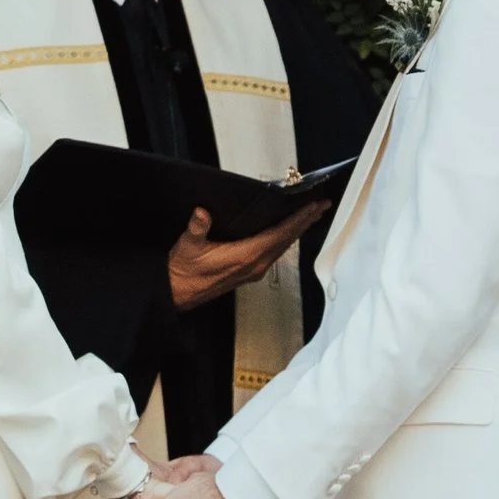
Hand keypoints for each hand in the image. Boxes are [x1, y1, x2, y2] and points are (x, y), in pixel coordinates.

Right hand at [168, 202, 329, 313]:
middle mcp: (255, 265)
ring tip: (310, 216)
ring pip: (283, 247)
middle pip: (288, 240)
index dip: (299, 219)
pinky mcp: (249, 272)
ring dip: (298, 231)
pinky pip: (274, 253)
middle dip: (305, 222)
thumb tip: (202, 213)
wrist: (177, 293)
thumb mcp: (188, 246)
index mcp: (246, 257)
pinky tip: (287, 233)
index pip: (280, 234)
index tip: (314, 207)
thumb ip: (197, 228)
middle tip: (321, 206)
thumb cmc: (184, 271)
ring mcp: (254, 270)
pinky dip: (285, 239)